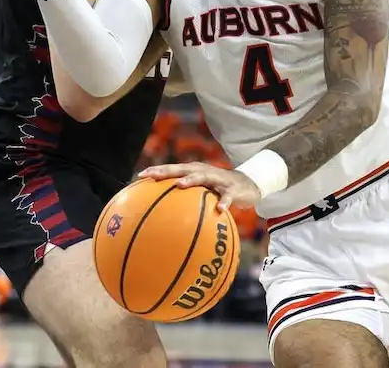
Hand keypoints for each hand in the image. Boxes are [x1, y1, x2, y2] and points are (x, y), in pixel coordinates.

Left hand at [139, 162, 261, 210]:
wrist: (249, 186)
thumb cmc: (219, 191)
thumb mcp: (203, 194)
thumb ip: (186, 201)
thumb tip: (164, 219)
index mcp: (194, 173)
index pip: (172, 169)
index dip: (156, 171)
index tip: (139, 176)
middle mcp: (204, 172)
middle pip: (182, 169)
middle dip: (167, 171)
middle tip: (153, 176)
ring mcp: (218, 179)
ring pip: (203, 177)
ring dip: (191, 179)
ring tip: (180, 185)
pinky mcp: (232, 189)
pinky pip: (227, 197)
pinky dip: (224, 202)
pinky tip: (220, 210)